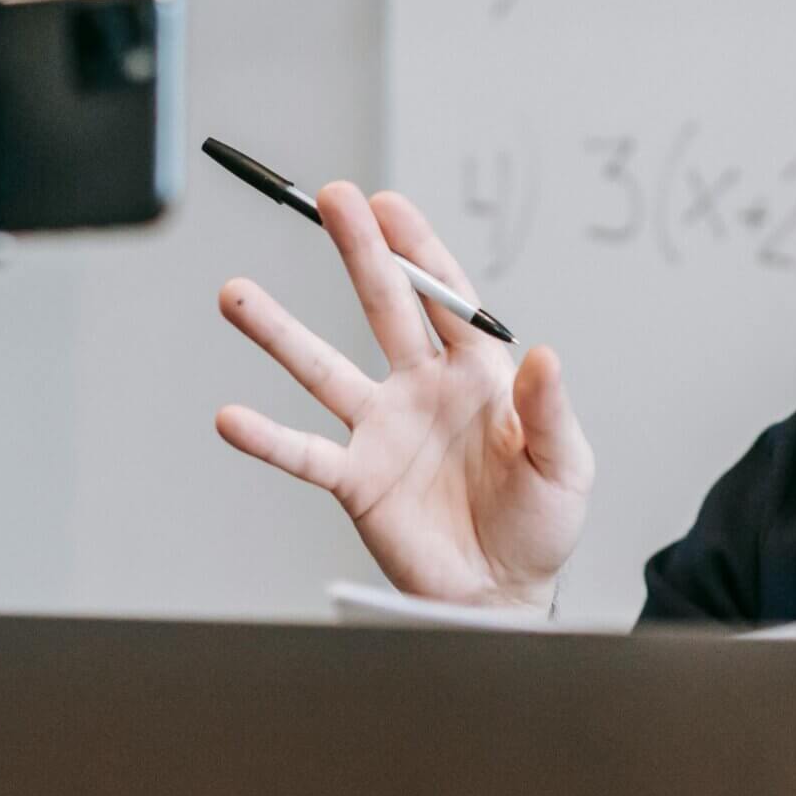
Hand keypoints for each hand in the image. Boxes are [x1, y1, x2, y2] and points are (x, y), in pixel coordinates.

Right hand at [214, 182, 592, 608]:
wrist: (502, 596)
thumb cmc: (540, 526)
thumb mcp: (565, 465)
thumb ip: (549, 411)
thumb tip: (543, 354)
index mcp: (479, 375)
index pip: (447, 297)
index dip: (419, 249)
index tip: (388, 205)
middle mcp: (423, 389)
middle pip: (385, 307)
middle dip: (360, 251)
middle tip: (331, 199)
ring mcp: (383, 431)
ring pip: (324, 369)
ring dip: (279, 332)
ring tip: (236, 293)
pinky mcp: (357, 480)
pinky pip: (304, 453)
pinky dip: (267, 438)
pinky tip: (231, 417)